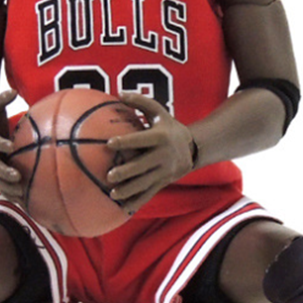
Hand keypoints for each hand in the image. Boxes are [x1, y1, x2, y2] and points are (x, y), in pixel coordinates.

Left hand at [106, 93, 194, 214]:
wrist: (193, 148)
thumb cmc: (167, 126)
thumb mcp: (158, 111)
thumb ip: (140, 102)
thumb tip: (119, 94)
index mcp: (160, 137)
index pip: (141, 139)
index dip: (126, 141)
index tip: (109, 143)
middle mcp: (163, 155)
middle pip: (143, 165)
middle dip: (127, 171)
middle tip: (109, 175)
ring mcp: (165, 171)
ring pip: (145, 183)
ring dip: (129, 190)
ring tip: (113, 193)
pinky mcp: (164, 182)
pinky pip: (150, 193)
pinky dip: (137, 201)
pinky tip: (123, 208)